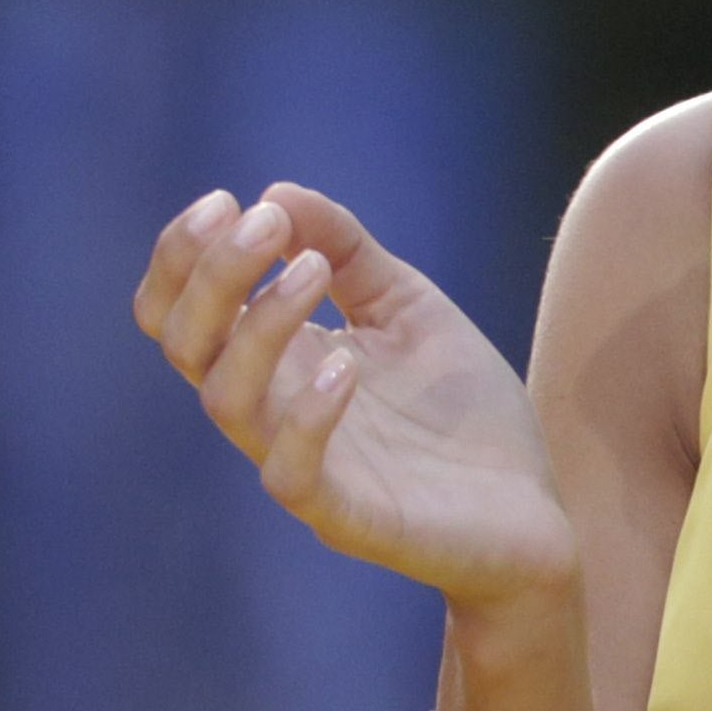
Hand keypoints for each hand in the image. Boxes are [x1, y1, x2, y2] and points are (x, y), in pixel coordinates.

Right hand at [138, 183, 577, 613]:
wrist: (535, 511)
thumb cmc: (461, 409)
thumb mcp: (407, 303)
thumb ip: (348, 248)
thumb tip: (274, 193)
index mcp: (272, 359)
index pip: (176, 310)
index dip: (181, 255)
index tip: (228, 201)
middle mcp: (270, 407)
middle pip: (183, 342)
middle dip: (210, 272)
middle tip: (266, 223)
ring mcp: (300, 464)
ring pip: (223, 399)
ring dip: (258, 324)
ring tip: (313, 270)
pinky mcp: (345, 517)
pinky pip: (288, 472)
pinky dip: (306, 415)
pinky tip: (348, 364)